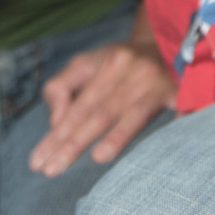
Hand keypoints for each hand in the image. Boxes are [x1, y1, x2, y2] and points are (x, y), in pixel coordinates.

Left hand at [28, 36, 174, 173]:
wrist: (163, 44)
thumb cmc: (117, 62)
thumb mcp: (84, 63)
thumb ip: (60, 87)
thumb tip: (55, 121)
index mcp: (107, 63)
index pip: (78, 106)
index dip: (56, 134)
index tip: (38, 162)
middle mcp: (131, 69)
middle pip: (99, 112)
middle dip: (74, 143)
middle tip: (51, 170)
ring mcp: (155, 81)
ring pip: (131, 114)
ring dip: (116, 137)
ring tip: (97, 158)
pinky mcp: (177, 92)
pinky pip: (176, 107)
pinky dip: (174, 119)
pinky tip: (163, 138)